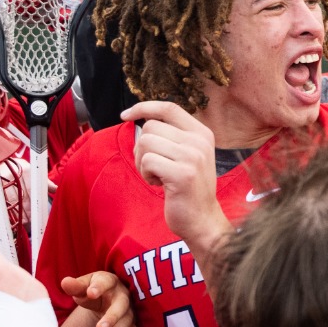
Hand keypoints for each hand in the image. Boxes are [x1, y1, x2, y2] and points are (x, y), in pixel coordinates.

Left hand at [60, 270, 136, 326]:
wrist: (105, 301)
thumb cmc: (91, 292)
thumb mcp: (82, 287)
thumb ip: (75, 286)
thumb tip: (65, 282)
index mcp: (110, 281)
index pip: (106, 282)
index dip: (100, 287)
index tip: (90, 293)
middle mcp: (122, 295)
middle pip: (121, 305)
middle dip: (112, 317)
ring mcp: (129, 311)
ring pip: (126, 321)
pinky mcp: (131, 324)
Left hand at [122, 101, 230, 259]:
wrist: (202, 219)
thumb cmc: (188, 188)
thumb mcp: (187, 155)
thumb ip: (172, 136)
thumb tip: (140, 119)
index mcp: (202, 133)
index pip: (169, 107)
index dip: (143, 107)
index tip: (125, 116)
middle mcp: (200, 141)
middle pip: (151, 126)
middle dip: (142, 147)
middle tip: (153, 166)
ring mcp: (193, 157)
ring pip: (146, 143)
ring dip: (143, 162)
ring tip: (158, 176)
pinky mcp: (183, 174)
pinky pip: (147, 161)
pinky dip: (145, 174)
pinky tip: (159, 184)